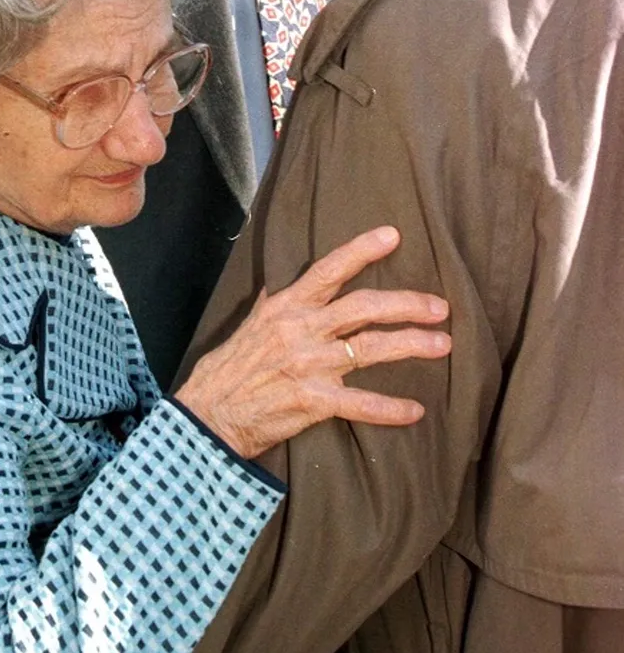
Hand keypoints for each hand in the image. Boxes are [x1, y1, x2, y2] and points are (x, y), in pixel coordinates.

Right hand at [175, 226, 450, 457]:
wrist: (209, 416)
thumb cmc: (228, 370)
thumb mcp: (248, 326)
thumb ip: (270, 305)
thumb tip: (280, 285)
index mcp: (285, 308)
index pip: (328, 270)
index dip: (361, 251)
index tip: (393, 235)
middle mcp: (300, 331)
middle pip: (363, 307)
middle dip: (406, 304)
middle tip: (440, 307)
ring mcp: (308, 365)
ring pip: (370, 349)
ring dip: (411, 345)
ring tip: (442, 345)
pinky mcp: (312, 401)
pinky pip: (360, 404)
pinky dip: (390, 409)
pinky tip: (415, 411)